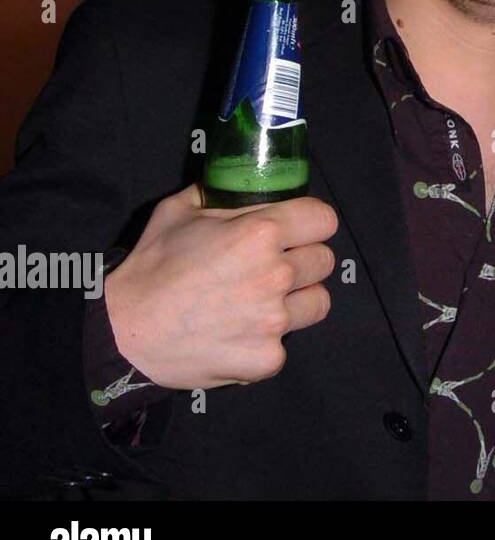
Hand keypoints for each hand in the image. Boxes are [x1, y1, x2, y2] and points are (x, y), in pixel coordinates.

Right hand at [103, 183, 337, 389]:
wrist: (123, 334)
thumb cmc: (151, 269)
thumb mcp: (179, 212)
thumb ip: (218, 193)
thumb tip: (237, 181)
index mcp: (261, 233)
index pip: (325, 219)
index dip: (311, 223)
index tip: (298, 230)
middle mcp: (276, 275)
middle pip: (324, 260)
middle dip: (303, 260)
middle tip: (273, 267)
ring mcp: (274, 321)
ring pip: (318, 301)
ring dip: (297, 299)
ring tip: (261, 301)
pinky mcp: (267, 358)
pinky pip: (287, 342)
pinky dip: (268, 339)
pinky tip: (239, 333)